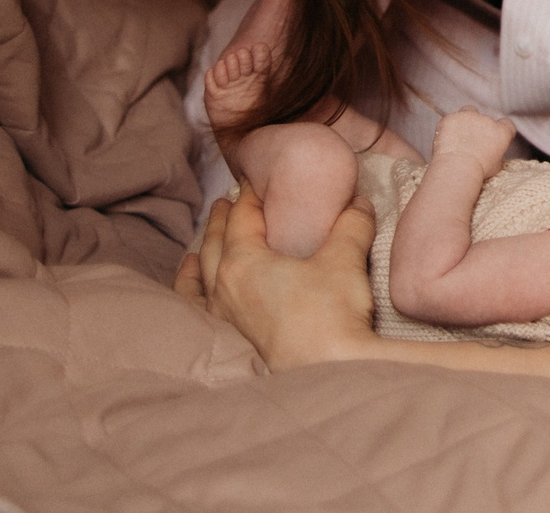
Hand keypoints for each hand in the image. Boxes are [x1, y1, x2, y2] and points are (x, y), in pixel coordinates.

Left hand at [178, 187, 377, 369]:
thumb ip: (350, 225)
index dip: (250, 196)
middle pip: (215, 244)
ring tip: (200, 247)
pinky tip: (195, 294)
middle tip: (228, 201)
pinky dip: (192, 295)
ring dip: (202, 256)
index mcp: (243, 262)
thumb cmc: (330, 314)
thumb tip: (357, 203)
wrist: (328, 370)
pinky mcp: (231, 342)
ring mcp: (223, 318)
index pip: (242, 219)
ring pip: (201, 279)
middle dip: (222, 220)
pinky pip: (198, 311)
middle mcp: (223, 288)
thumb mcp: (345, 260)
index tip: (256, 180)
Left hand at [429, 109, 517, 176]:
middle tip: (471, 144)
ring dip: (465, 121)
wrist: (457, 168)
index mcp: (501, 132)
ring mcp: (468, 116)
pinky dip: (447, 127)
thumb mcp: (496, 166)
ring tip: (457, 137)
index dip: (500, 130)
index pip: (506, 124)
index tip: (493, 138)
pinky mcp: (451, 118)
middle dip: (479, 128)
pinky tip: (444, 140)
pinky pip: (450, 120)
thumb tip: (492, 154)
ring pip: (468, 112)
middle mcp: (487, 120)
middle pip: (485, 119)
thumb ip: (496, 154)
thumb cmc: (478, 171)